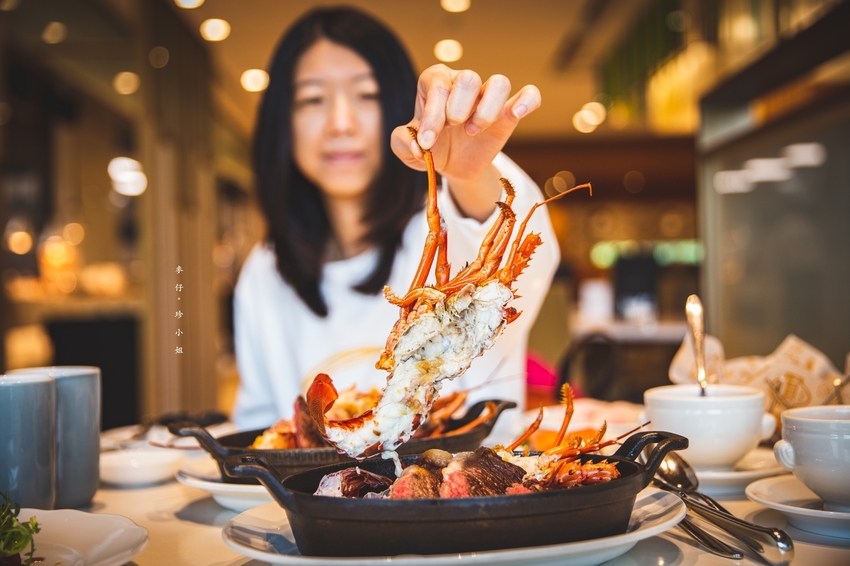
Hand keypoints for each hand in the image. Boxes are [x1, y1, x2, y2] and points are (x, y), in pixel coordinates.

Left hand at [390, 65, 540, 185]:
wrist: (451, 165)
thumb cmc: (430, 147)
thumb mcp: (406, 149)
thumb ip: (402, 142)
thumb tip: (418, 144)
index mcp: (435, 82)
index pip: (438, 86)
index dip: (432, 115)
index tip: (426, 142)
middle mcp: (463, 83)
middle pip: (468, 79)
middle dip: (457, 110)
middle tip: (452, 130)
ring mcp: (488, 97)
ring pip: (499, 83)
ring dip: (485, 112)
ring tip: (472, 131)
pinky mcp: (509, 113)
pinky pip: (530, 94)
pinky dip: (527, 101)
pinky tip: (516, 114)